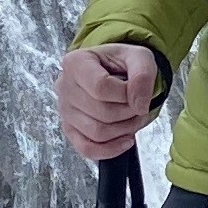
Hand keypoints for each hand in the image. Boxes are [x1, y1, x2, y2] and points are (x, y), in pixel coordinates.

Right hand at [58, 41, 162, 161]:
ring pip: (97, 133)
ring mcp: (65, 110)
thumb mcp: (140, 57)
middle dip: (129, 113)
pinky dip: (111, 149)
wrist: (114, 71)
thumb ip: (142, 75)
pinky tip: (126, 140)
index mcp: (76, 62)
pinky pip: (87, 149)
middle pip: (101, 112)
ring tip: (134, 118)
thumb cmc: (123, 63)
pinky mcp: (70, 129)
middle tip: (140, 107)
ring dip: (124, 130)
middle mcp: (65, 86)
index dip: (126, 95)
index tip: (138, 92)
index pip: (100, 87)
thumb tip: (139, 105)